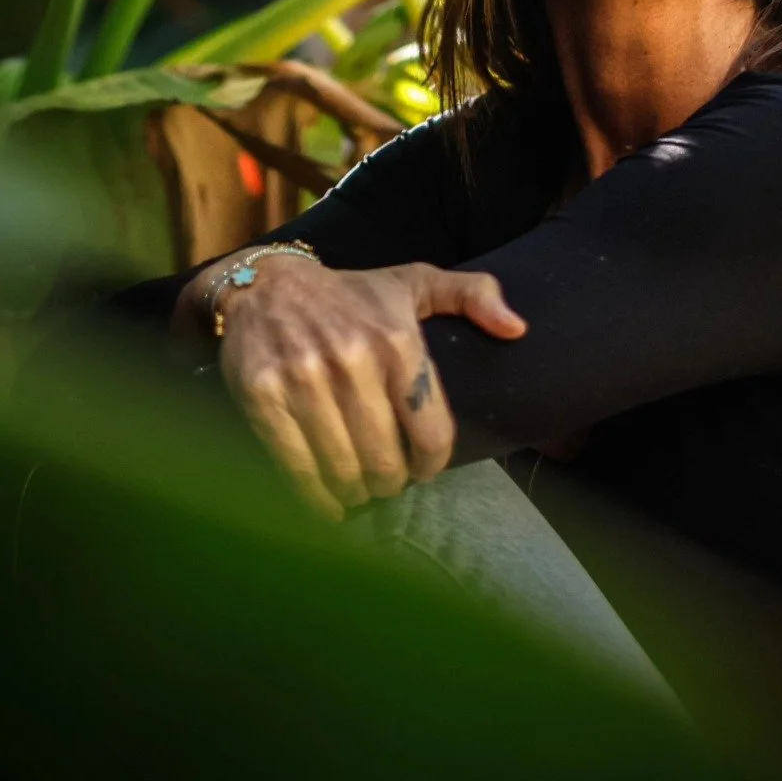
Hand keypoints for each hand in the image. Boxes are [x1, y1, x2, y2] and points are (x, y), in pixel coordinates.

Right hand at [203, 256, 525, 519]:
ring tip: (358, 487)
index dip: (430, 464)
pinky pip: (296, 468)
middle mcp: (352, 359)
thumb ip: (473, 294)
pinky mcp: (263, 397)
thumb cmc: (351, 293)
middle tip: (385, 480)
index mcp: (397, 339)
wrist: (266, 286)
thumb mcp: (415, 281)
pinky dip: (315, 496)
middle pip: (385, 461)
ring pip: (343, 471)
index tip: (422, 468)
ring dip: (355, 493)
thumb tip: (517, 328)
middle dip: (390, 482)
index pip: (431, 432)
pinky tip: (326, 499)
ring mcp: (304, 379)